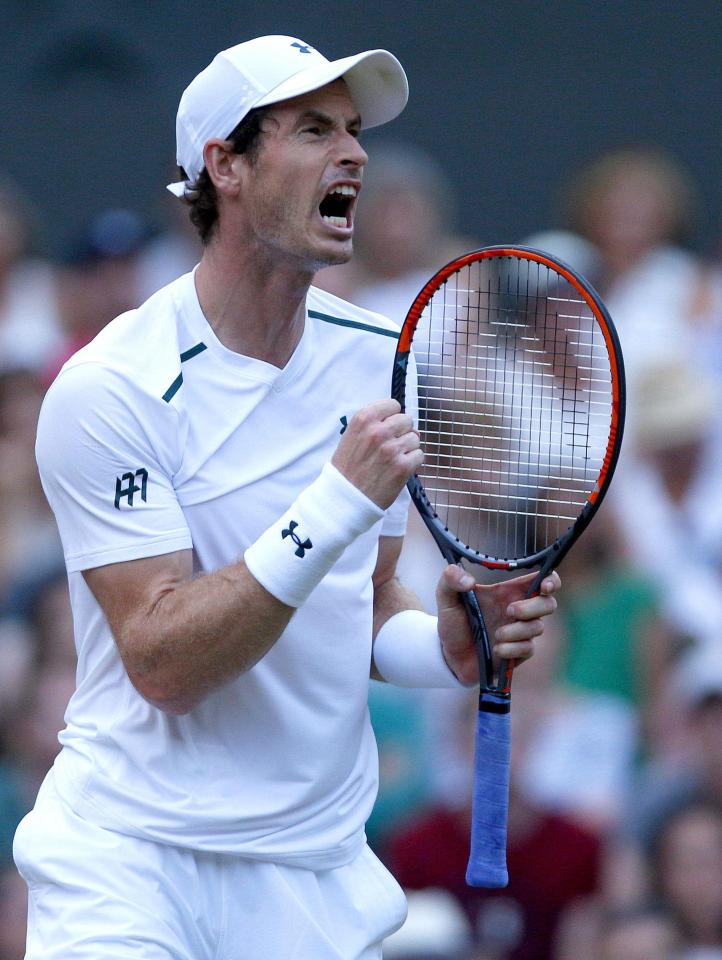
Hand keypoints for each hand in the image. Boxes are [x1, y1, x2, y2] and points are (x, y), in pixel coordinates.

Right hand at [332, 399, 422, 509]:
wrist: (345, 498)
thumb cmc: (348, 468)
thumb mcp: (351, 436)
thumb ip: (374, 424)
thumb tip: (406, 423)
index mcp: (363, 419)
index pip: (392, 404)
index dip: (392, 416)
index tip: (387, 427)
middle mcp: (378, 431)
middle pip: (407, 420)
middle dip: (401, 432)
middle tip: (389, 447)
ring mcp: (392, 449)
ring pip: (415, 438)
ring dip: (407, 448)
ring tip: (391, 460)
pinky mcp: (403, 467)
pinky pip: (419, 455)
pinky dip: (412, 462)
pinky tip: (398, 469)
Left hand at [436, 566, 560, 685]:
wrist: (448, 655)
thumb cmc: (452, 622)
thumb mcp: (446, 597)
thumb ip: (450, 578)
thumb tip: (468, 580)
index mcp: (508, 592)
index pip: (542, 580)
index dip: (551, 580)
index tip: (545, 585)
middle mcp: (519, 610)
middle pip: (549, 604)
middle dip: (533, 607)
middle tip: (510, 611)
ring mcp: (521, 632)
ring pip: (538, 628)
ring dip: (516, 631)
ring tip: (495, 634)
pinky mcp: (519, 653)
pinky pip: (528, 648)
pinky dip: (511, 649)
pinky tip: (495, 649)